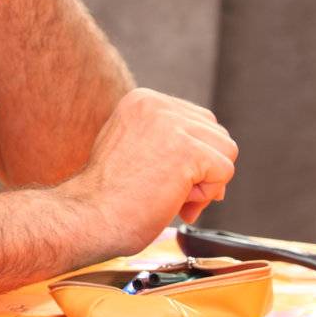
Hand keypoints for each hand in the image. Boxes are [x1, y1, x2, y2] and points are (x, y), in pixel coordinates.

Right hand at [64, 88, 239, 256]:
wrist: (89, 216)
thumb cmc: (108, 194)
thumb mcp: (132, 146)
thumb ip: (165, 138)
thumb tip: (212, 154)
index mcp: (142, 99)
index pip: (198, 121)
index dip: (191, 157)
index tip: (162, 177)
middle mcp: (157, 104)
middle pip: (216, 134)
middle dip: (203, 168)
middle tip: (170, 191)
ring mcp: (172, 125)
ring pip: (226, 151)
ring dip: (205, 182)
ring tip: (169, 195)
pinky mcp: (187, 150)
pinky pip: (225, 172)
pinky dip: (206, 196)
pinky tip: (174, 201)